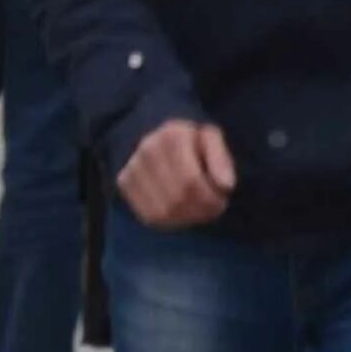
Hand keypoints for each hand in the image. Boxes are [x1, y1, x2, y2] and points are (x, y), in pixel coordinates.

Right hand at [118, 119, 235, 229]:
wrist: (151, 130)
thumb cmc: (189, 137)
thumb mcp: (211, 136)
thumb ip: (221, 158)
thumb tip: (227, 185)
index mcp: (172, 137)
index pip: (191, 180)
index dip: (210, 196)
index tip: (224, 197)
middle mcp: (147, 153)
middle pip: (177, 198)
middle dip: (202, 209)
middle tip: (216, 207)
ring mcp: (131, 170)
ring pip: (162, 211)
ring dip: (188, 218)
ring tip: (202, 210)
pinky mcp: (124, 185)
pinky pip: (149, 216)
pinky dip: (171, 221)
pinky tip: (184, 212)